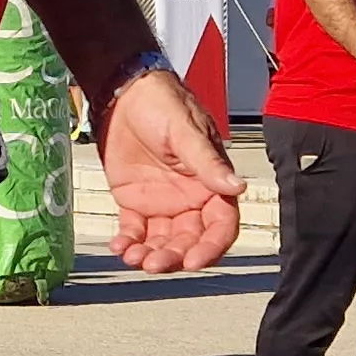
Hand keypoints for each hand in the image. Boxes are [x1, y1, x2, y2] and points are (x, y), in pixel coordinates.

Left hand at [99, 66, 246, 271]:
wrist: (123, 91)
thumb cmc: (163, 103)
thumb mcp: (186, 131)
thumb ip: (207, 163)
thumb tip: (238, 188)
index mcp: (211, 184)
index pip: (221, 225)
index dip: (211, 247)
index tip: (195, 262)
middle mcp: (190, 199)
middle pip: (189, 241)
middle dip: (174, 257)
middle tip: (154, 264)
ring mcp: (162, 203)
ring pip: (162, 241)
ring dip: (149, 255)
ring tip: (132, 258)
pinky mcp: (134, 202)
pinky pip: (134, 230)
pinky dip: (127, 243)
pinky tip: (118, 247)